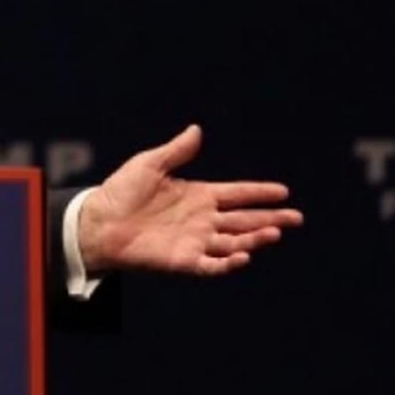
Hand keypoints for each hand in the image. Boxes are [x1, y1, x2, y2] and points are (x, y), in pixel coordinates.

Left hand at [79, 124, 301, 276]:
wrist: (98, 222)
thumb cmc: (121, 191)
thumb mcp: (149, 164)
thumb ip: (176, 151)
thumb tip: (197, 130)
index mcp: (198, 195)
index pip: (236, 194)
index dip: (259, 193)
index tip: (284, 191)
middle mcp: (202, 219)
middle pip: (244, 220)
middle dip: (270, 218)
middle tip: (296, 218)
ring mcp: (195, 241)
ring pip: (234, 242)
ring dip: (255, 238)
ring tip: (274, 232)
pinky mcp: (184, 261)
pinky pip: (213, 265)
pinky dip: (230, 263)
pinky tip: (245, 255)